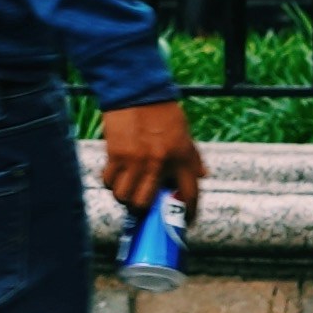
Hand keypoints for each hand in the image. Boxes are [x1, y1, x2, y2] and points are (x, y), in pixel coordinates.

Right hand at [98, 99, 206, 232]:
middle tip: (142, 204)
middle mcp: (160, 162)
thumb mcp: (184, 133)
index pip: (189, 195)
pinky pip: (110, 180)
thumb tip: (202, 175)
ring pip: (124, 196)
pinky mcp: (117, 154)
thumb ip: (193, 156)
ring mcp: (137, 160)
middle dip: (142, 209)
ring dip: (124, 196)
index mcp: (182, 157)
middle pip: (145, 204)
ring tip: (126, 189)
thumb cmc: (162, 111)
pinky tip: (115, 174)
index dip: (187, 214)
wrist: (137, 91)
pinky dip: (111, 181)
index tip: (184, 222)